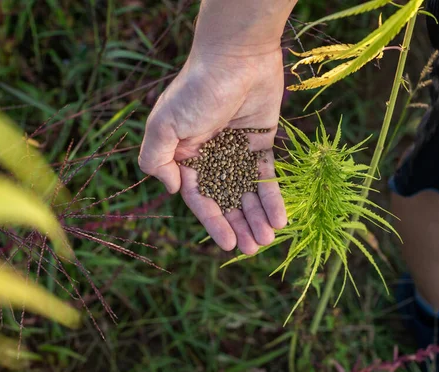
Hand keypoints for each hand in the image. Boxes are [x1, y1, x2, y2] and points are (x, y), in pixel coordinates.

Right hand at [139, 47, 286, 253]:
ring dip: (257, 217)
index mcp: (185, 156)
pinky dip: (273, 196)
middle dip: (239, 226)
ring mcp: (237, 151)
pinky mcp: (261, 142)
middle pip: (226, 200)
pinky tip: (281, 217)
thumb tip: (171, 189)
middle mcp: (211, 157)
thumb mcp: (164, 124)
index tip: (227, 245)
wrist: (237, 56)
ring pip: (248, 192)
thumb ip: (156, 159)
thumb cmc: (196, 90)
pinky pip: (266, 174)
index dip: (213, 223)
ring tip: (268, 240)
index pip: (199, 198)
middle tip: (253, 248)